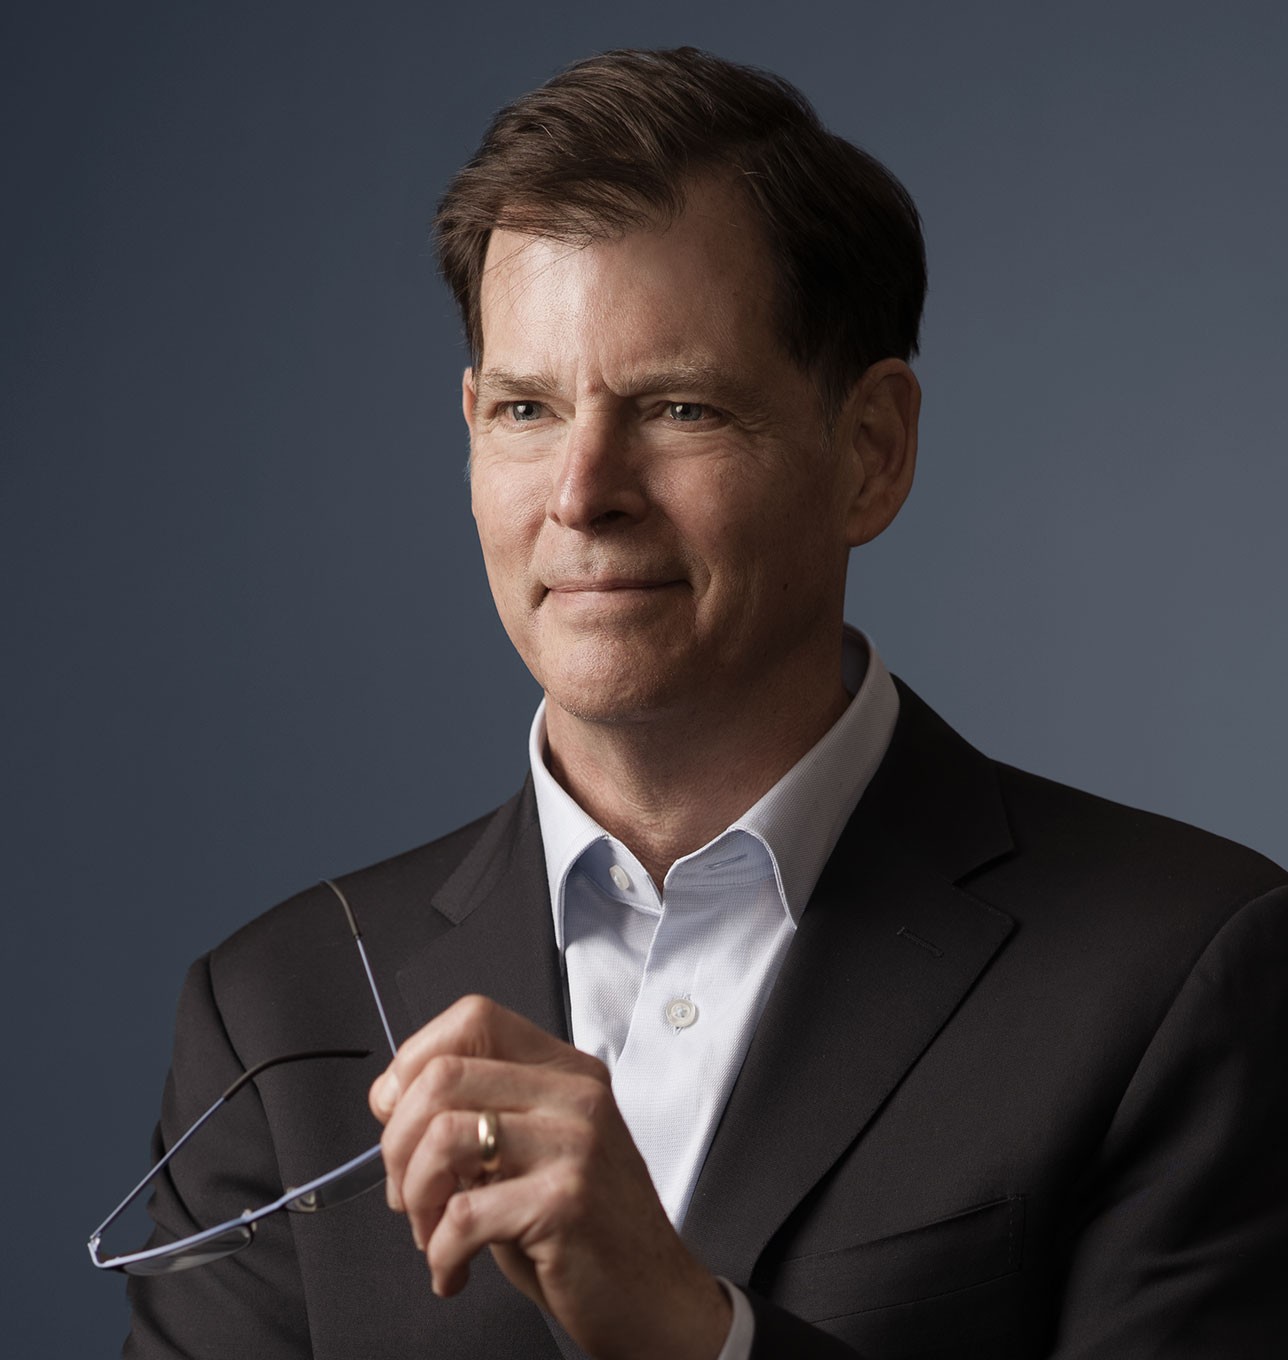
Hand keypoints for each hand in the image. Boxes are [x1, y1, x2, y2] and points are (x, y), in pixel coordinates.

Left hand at [369, 994, 730, 1359]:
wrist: (655, 1299)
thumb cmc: (587, 1232)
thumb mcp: (534, 1153)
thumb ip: (477, 1115)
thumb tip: (392, 1099)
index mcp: (565, 1070)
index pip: (474, 1018)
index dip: (414, 1061)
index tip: (397, 1114)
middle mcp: (574, 1094)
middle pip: (442, 1075)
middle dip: (398, 1143)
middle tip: (408, 1194)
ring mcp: (575, 1143)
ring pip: (444, 1136)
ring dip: (416, 1197)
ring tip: (432, 1233)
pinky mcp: (566, 1200)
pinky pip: (463, 1213)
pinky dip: (441, 1252)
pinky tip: (455, 1269)